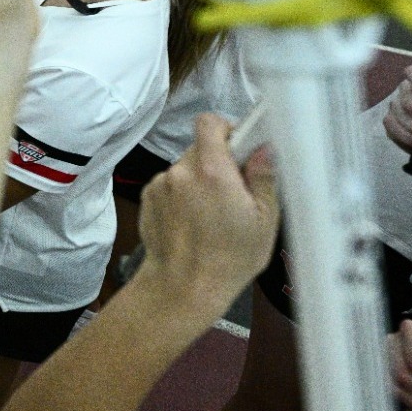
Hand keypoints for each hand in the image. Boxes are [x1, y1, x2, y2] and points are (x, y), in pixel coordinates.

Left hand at [136, 115, 279, 309]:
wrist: (182, 287)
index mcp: (211, 171)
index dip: (227, 129)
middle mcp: (180, 171)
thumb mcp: (264, 220)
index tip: (240, 148)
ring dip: (199, 181)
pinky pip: (170, 185)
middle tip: (234, 191)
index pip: (210, 122)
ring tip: (213, 215)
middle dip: (218, 162)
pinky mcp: (146, 197)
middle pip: (199, 147)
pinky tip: (193, 222)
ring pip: (185, 168)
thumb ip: (264, 177)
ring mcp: (159, 184)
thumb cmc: (230, 259)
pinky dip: (182, 195)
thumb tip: (265, 146)